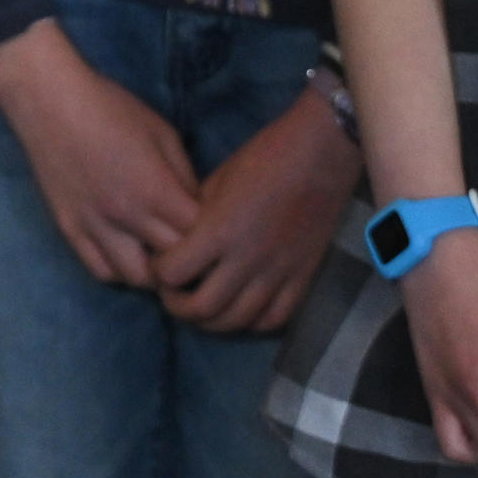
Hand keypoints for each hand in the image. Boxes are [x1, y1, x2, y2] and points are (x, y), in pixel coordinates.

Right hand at [0, 18, 203, 287]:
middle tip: (194, 247)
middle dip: (189, 258)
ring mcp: (94, 226)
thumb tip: (198, 211)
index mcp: (156, 190)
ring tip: (158, 252)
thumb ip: (185, 177)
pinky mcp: (68, 228)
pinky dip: (119, 269)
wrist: (46, 96)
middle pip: (174, 265)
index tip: (215, 229)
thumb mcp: (163, 134)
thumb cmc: (111, 107)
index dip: (213, 236)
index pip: (200, 238)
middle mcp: (127, 216)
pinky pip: (100, 270)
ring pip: (137, 279)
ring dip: (154, 271)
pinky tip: (126, 250)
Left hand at [152, 87, 359, 336]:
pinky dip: (252, 322)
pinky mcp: (303, 278)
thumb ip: (196, 217)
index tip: (157, 265)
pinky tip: (241, 310)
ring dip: (212, 321)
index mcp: (219, 230)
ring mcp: (278, 273)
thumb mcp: (216, 182)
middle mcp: (247, 259)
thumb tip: (178, 241)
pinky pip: (275, 319)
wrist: (320, 155)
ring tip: (202, 307)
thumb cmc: (263, 158)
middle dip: (178, 306)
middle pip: (203, 309)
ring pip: (238, 321)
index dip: (158, 273)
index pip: (173, 272)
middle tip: (173, 295)